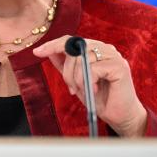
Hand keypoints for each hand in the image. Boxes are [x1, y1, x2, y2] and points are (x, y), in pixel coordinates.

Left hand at [33, 36, 147, 136]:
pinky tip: (94, 90)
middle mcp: (105, 48)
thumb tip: (50, 52)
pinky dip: (88, 82)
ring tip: (84, 90)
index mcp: (96, 49)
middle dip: (67, 71)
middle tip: (72, 89)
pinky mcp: (119, 66)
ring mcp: (113, 55)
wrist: (119, 116)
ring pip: (82, 58)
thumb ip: (66, 66)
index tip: (37, 52)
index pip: (71, 40)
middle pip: (74, 48)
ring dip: (77, 78)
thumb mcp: (77, 81)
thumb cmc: (100, 99)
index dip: (53, 44)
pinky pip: (93, 68)